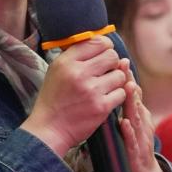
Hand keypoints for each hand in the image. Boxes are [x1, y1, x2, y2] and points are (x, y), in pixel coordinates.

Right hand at [23, 38, 127, 156]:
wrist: (49, 129)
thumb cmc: (54, 99)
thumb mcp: (56, 70)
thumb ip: (76, 55)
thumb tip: (101, 43)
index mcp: (67, 62)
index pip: (97, 42)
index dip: (106, 46)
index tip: (104, 53)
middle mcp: (79, 73)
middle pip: (112, 56)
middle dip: (112, 63)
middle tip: (105, 71)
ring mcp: (92, 91)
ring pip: (120, 74)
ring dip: (116, 80)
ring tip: (105, 86)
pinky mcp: (101, 107)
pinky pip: (122, 93)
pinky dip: (117, 96)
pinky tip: (107, 98)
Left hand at [118, 65, 169, 171]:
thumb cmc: (133, 145)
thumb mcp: (130, 123)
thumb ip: (124, 106)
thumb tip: (113, 86)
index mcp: (139, 114)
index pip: (133, 92)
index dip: (128, 77)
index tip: (120, 60)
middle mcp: (142, 122)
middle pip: (136, 100)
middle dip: (130, 83)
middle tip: (124, 66)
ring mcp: (141, 136)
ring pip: (137, 117)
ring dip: (133, 103)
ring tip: (128, 89)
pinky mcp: (136, 152)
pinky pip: (133, 140)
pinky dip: (129, 132)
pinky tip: (123, 123)